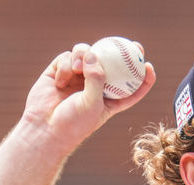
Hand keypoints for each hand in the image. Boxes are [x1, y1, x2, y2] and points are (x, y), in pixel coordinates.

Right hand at [22, 41, 155, 152]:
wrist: (44, 130)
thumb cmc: (73, 124)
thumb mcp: (93, 104)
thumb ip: (97, 79)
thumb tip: (94, 54)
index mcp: (108, 101)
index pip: (129, 87)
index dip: (141, 77)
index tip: (149, 66)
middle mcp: (94, 87)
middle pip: (111, 64)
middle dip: (123, 52)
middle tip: (133, 45)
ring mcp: (77, 78)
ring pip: (87, 54)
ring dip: (84, 56)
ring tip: (78, 68)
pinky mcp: (59, 72)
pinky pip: (66, 58)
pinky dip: (65, 65)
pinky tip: (60, 81)